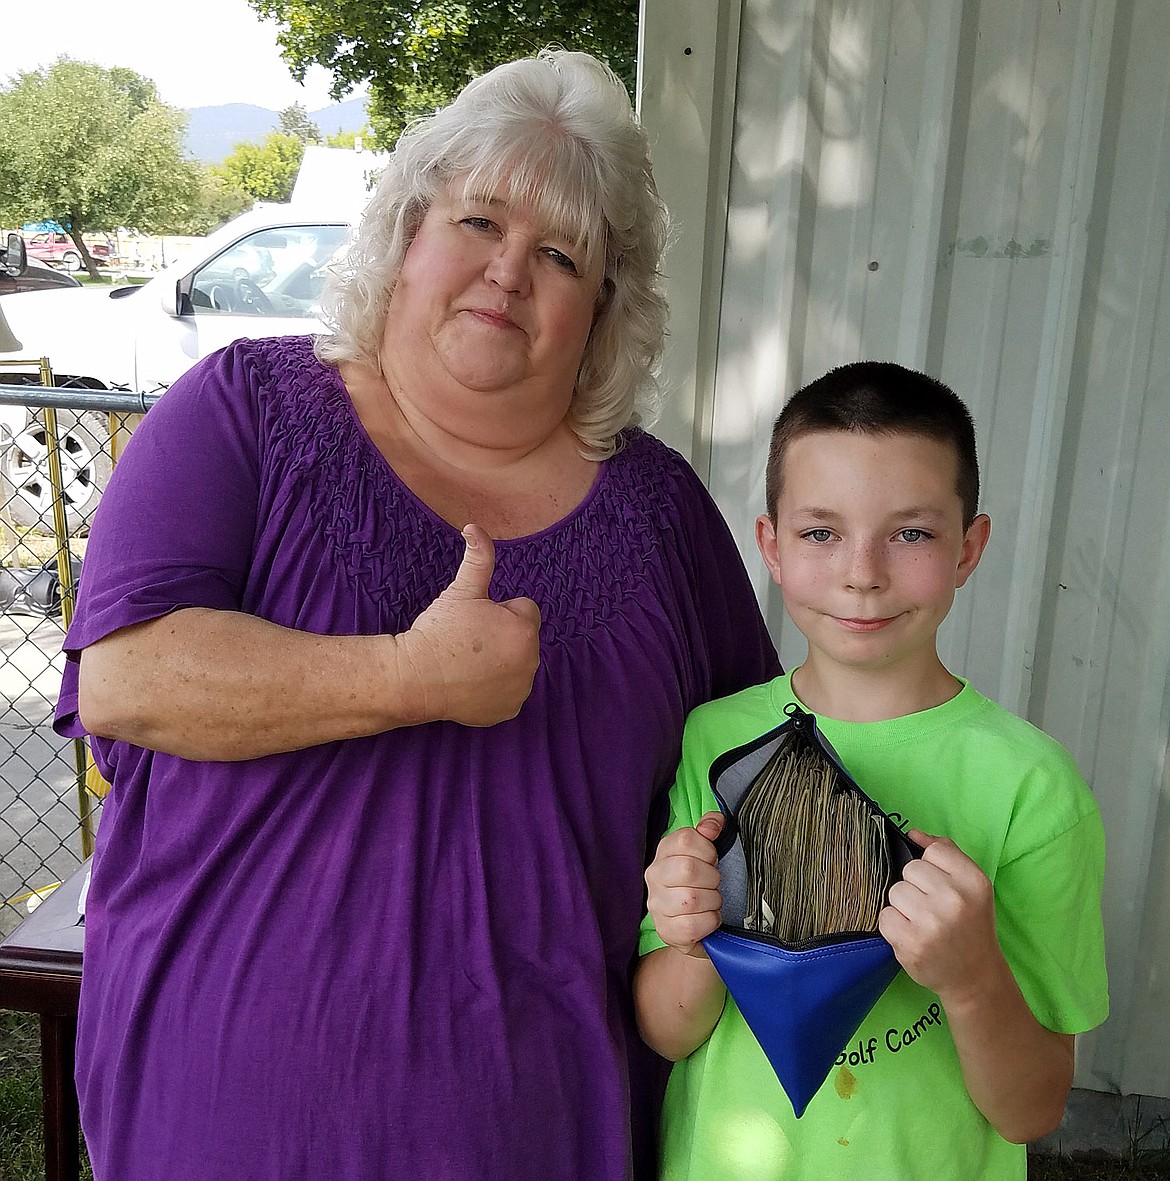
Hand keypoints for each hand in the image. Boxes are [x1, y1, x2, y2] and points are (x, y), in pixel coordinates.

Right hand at [400, 524, 540, 725]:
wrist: (415, 678)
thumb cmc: (438, 632)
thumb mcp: (460, 591)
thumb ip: (478, 558)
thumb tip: (475, 527)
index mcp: (524, 630)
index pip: (523, 609)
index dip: (497, 611)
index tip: (474, 622)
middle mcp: (531, 662)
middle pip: (521, 638)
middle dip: (501, 636)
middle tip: (469, 642)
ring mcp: (521, 689)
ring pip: (516, 663)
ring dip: (500, 660)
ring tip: (468, 662)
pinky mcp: (509, 710)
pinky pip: (509, 690)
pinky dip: (495, 688)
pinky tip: (471, 683)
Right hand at [645, 811, 725, 957]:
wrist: (694, 925)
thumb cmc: (701, 884)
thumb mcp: (705, 853)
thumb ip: (709, 829)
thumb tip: (713, 823)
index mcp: (664, 852)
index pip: (686, 839)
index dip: (708, 850)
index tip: (711, 859)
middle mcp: (654, 876)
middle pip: (688, 869)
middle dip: (711, 877)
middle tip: (713, 884)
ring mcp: (657, 905)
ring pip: (691, 899)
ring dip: (712, 901)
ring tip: (710, 901)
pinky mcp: (666, 930)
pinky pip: (693, 925)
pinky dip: (709, 921)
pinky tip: (707, 917)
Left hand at [878, 830, 1000, 1000]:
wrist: (974, 976)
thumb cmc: (970, 925)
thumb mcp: (971, 885)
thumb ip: (946, 853)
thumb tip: (914, 833)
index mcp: (973, 881)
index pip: (933, 851)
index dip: (932, 868)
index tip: (941, 886)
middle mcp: (954, 900)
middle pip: (910, 869)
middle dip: (916, 887)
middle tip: (933, 908)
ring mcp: (931, 922)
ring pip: (894, 891)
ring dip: (903, 906)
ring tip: (922, 922)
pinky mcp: (910, 943)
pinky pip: (884, 916)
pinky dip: (893, 925)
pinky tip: (912, 935)